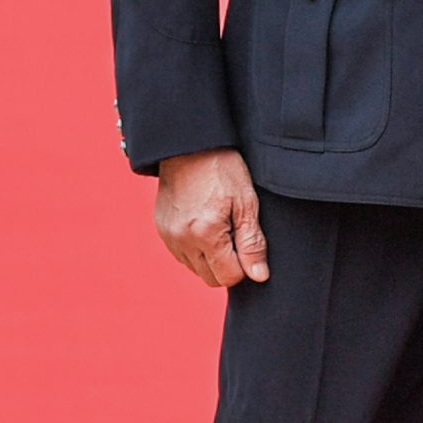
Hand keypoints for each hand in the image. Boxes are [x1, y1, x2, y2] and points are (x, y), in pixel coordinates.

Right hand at [156, 148, 269, 287]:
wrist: (189, 145)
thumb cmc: (222, 168)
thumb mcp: (247, 202)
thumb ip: (252, 243)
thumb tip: (259, 276)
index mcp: (205, 233)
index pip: (229, 277)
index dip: (245, 263)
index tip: (247, 239)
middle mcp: (182, 240)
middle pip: (211, 278)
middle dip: (228, 264)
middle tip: (235, 232)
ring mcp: (169, 236)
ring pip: (196, 269)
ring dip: (211, 257)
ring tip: (219, 224)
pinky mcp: (162, 230)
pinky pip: (182, 255)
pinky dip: (196, 248)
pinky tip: (204, 223)